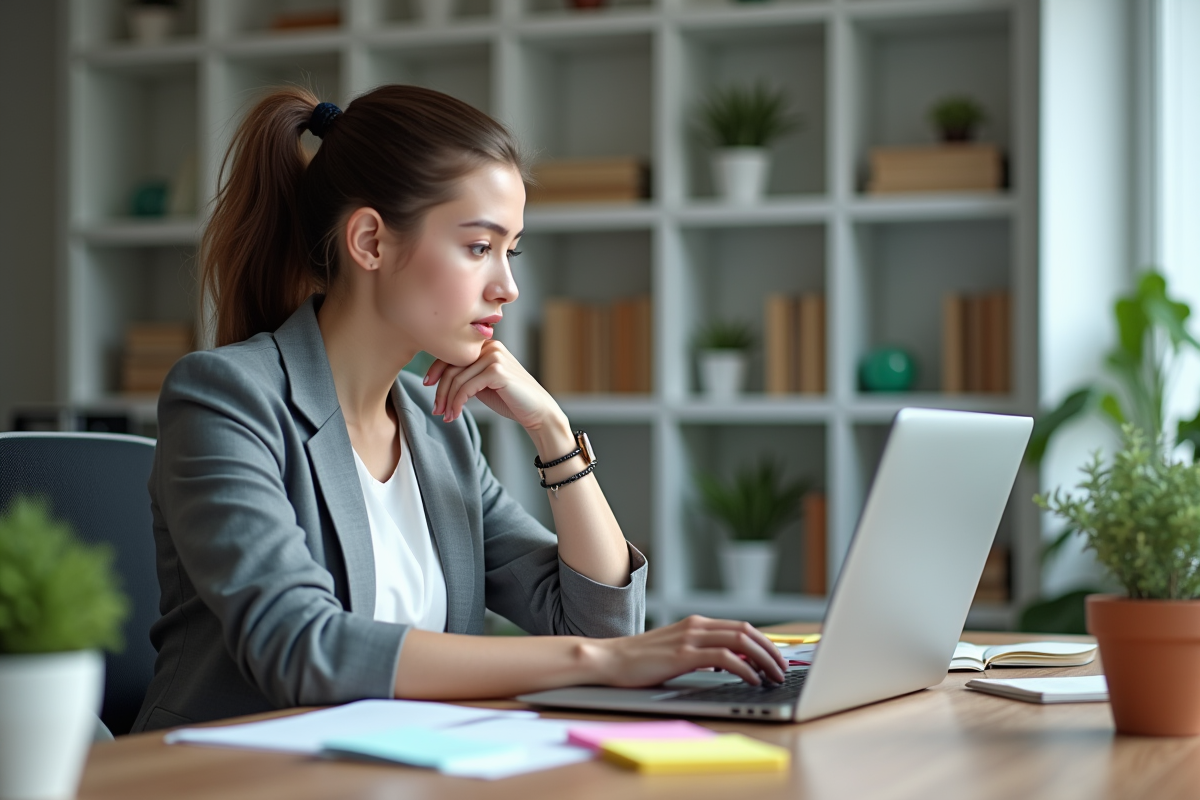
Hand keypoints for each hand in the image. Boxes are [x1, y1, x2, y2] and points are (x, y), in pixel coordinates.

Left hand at [423, 340, 560, 430]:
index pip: (453, 353)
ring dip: (448, 401)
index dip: (436, 370)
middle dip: (440, 390)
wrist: (537, 411)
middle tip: (436, 410)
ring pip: (457, 379)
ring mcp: (495, 357)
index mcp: (487, 345)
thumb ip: (466, 375)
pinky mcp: (497, 371)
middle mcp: (490, 346)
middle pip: (452, 366)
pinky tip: (455, 414)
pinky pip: (466, 387)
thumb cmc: (510, 399)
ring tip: (446, 416)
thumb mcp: (483, 383)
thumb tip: (437, 378)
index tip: (427, 385)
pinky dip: (457, 403)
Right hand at [591, 616, 787, 687]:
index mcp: (696, 623)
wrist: (609, 660)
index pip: (741, 627)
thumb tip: (728, 666)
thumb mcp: (675, 652)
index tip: (777, 658)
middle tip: (783, 669)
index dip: (764, 642)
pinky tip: (752, 681)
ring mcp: (690, 638)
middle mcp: (696, 626)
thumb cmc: (639, 661)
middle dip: (771, 650)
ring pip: (740, 641)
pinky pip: (725, 658)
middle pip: (746, 631)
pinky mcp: (683, 655)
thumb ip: (700, 654)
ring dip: (764, 659)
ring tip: (774, 677)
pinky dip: (744, 669)